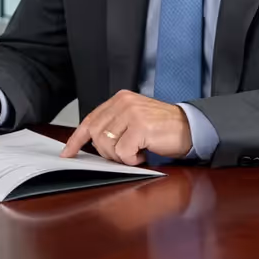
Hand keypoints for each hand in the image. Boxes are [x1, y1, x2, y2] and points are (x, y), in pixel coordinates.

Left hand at [61, 90, 192, 163]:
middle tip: (125, 154)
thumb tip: (91, 143)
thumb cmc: (162, 129)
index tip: (67, 152)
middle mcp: (123, 102)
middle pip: (96, 136)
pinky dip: (131, 159)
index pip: (90, 120)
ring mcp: (132, 113)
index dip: (76, 139)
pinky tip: (143, 154)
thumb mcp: (134, 121)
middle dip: (107, 152)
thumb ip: (114, 126)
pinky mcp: (140, 126)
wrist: (191, 128)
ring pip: (107, 145)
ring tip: (137, 151)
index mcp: (119, 99)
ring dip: (121, 156)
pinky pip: (123, 152)